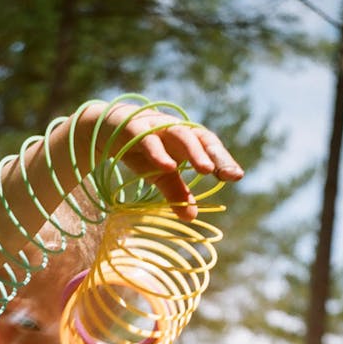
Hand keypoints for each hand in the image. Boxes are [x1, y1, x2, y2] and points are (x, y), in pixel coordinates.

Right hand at [85, 102, 243, 219]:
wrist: (106, 129)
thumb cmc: (141, 150)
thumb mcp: (160, 173)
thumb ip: (176, 191)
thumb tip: (191, 217)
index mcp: (185, 139)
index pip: (209, 146)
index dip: (223, 159)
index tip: (236, 176)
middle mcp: (174, 129)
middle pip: (200, 137)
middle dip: (215, 155)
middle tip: (228, 174)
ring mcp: (155, 126)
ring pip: (180, 134)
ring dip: (193, 151)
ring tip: (205, 169)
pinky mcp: (133, 128)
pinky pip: (148, 139)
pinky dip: (159, 152)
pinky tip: (168, 166)